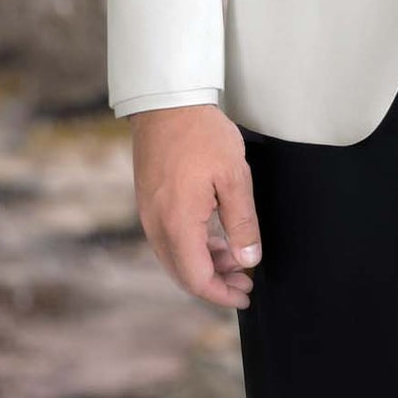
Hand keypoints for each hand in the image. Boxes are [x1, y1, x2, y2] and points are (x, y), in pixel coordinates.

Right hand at [130, 102, 261, 308]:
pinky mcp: (148, 202)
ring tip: (236, 258)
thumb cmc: (202, 135)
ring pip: (175, 257)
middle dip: (215, 283)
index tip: (244, 295)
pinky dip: (192, 247)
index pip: (197, 278)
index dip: (221, 294)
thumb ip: (242, 224)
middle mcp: (157, 225)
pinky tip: (215, 238)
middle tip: (245, 280)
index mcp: (178, 224)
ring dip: (205, 264)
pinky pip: (169, 238)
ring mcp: (149, 214)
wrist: (166, 102)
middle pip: (183, 273)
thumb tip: (248, 260)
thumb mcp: (234, 178)